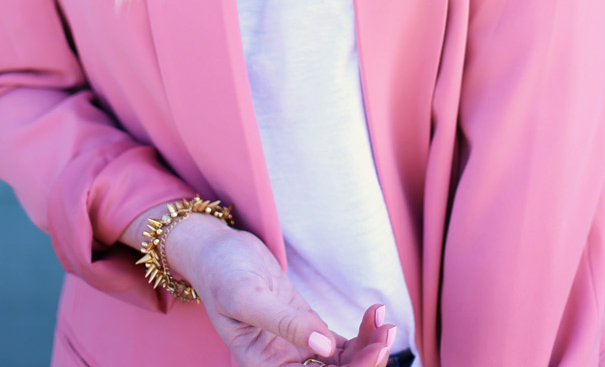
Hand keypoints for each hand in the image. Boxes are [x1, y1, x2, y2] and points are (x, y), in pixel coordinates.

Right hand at [165, 214, 393, 366]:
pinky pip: (340, 344)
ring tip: (385, 321)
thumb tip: (325, 349)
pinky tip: (374, 314)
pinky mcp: (307, 328)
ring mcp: (298, 347)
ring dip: (368, 347)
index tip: (374, 350)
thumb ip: (286, 324)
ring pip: (342, 363)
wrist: (217, 249)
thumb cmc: (222, 272)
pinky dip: (361, 333)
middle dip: (365, 361)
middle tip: (387, 332)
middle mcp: (283, 364)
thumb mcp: (247, 297)